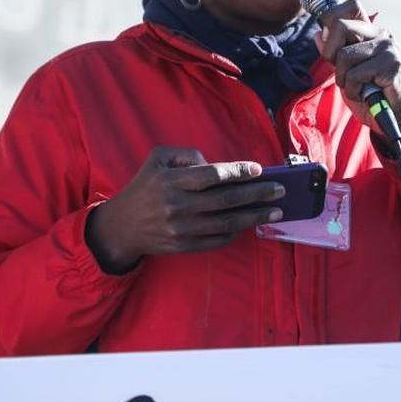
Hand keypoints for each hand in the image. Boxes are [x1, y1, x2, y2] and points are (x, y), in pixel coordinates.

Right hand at [85, 147, 285, 273]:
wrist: (121, 228)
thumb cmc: (144, 188)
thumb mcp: (157, 159)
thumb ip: (186, 155)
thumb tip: (214, 163)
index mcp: (170, 181)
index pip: (212, 175)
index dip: (238, 172)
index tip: (258, 170)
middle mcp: (176, 206)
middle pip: (225, 200)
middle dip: (256, 194)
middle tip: (279, 190)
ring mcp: (181, 229)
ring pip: (226, 223)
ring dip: (254, 216)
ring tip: (275, 210)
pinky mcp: (183, 246)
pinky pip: (217, 240)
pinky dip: (236, 231)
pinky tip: (250, 224)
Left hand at [314, 0, 400, 152]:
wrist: (394, 120)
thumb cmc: (369, 95)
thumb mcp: (345, 72)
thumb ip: (333, 53)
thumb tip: (318, 34)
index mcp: (371, 31)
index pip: (351, 5)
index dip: (332, 21)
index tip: (333, 47)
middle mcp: (382, 34)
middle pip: (340, 26)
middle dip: (330, 54)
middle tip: (342, 73)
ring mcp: (388, 49)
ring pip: (344, 55)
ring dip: (343, 79)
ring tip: (357, 87)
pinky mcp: (392, 67)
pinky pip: (355, 75)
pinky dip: (353, 90)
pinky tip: (365, 95)